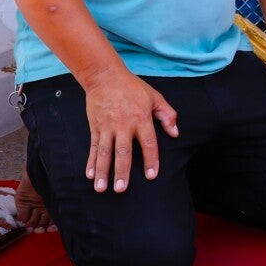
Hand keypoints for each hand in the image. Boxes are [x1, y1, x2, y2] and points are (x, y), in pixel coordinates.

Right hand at [77, 66, 178, 193]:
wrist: (105, 76)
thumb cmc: (133, 87)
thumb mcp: (155, 97)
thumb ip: (167, 115)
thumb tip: (175, 133)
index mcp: (141, 118)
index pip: (148, 142)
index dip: (151, 159)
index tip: (151, 175)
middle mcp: (124, 124)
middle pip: (123, 151)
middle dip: (122, 171)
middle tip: (120, 189)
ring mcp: (107, 126)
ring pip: (105, 152)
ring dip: (103, 171)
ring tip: (101, 188)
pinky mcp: (95, 126)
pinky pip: (94, 147)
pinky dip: (91, 161)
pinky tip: (90, 174)